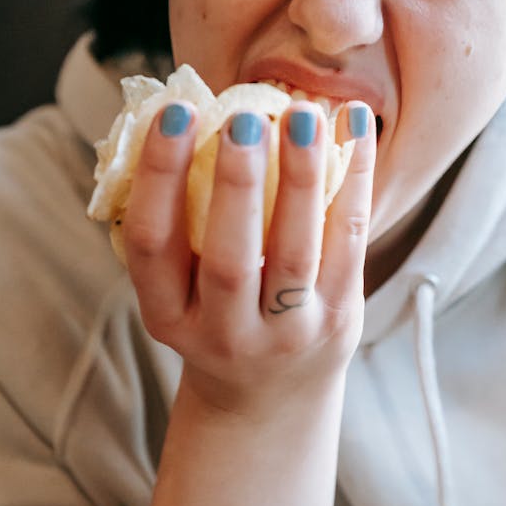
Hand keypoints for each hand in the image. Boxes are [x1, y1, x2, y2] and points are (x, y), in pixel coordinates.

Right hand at [123, 99, 375, 416]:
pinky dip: (354, 181)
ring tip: (305, 114)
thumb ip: (180, 220)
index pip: (151, 243)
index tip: (176, 112)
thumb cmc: (217, 314)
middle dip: (237, 184)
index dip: (159, 176)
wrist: (270, 397)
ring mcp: (286, 333)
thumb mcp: (180, 288)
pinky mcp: (338, 320)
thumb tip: (190, 108)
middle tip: (245, 117)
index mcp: (167, 314)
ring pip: (297, 251)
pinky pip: (350, 244)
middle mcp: (223, 333)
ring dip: (302, 177)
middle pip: (228, 258)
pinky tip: (354, 128)